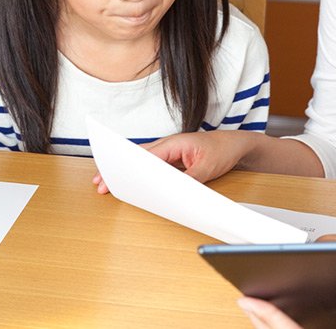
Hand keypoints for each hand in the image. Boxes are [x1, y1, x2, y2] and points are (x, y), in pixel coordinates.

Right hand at [92, 130, 255, 194]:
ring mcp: (169, 151)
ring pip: (142, 160)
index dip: (127, 167)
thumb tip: (171, 193)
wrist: (235, 145)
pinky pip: (152, 165)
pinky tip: (131, 183)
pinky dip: (139, 173)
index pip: (145, 155)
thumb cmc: (222, 151)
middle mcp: (168, 145)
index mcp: (174, 143)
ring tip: (107, 183)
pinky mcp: (173, 158)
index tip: (111, 175)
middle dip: (118, 169)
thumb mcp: (207, 169)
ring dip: (126, 171)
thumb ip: (187, 180)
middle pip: (137, 157)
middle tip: (99, 182)